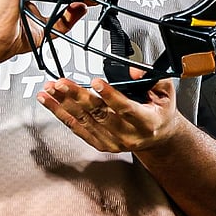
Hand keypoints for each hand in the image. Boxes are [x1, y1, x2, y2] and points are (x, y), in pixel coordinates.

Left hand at [37, 75, 181, 152]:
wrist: (157, 137)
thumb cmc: (159, 112)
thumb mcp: (166, 92)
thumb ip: (153, 78)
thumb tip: (133, 71)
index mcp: (145, 121)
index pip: (126, 108)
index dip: (110, 95)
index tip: (96, 82)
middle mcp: (127, 134)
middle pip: (98, 113)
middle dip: (78, 97)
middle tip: (62, 83)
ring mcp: (112, 141)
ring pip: (83, 120)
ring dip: (63, 103)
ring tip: (50, 90)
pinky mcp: (100, 144)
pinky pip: (77, 128)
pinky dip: (61, 114)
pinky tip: (50, 103)